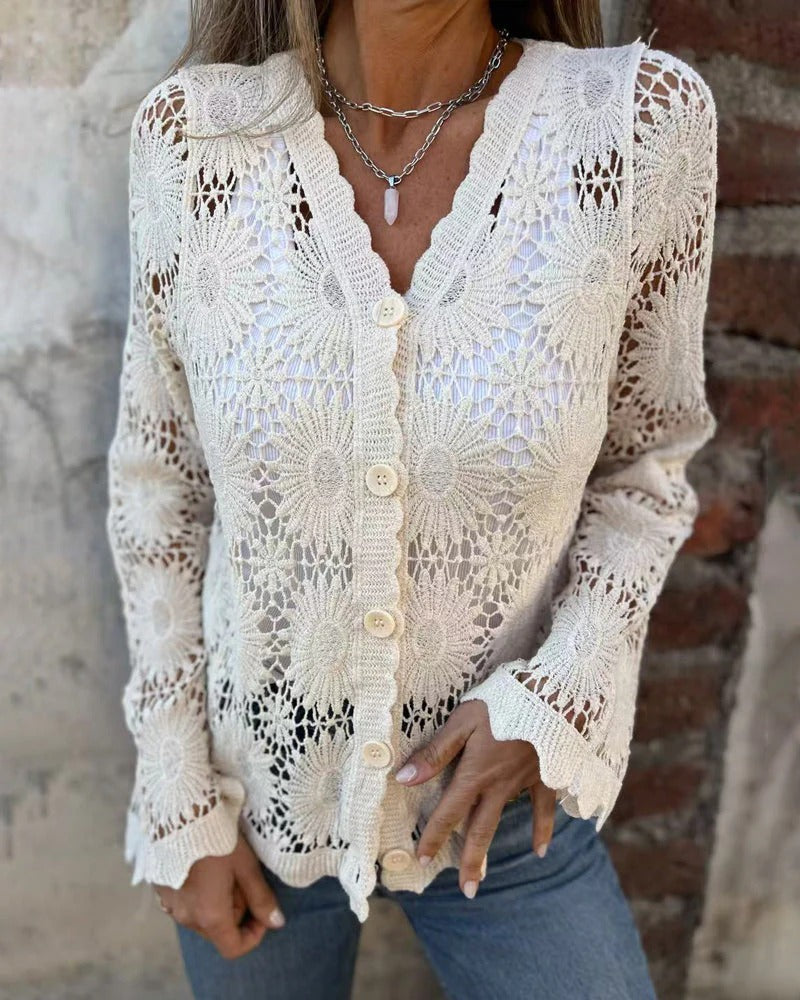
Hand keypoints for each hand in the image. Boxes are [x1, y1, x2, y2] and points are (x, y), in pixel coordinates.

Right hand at [153, 832, 285, 957]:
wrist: (178, 814)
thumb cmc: (217, 840)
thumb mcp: (246, 866)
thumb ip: (262, 898)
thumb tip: (277, 923)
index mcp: (210, 917)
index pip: (233, 948)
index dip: (254, 934)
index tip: (262, 911)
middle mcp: (186, 918)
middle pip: (219, 929)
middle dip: (237, 909)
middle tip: (242, 875)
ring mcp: (170, 905)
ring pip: (202, 915)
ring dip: (218, 900)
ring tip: (223, 867)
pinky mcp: (160, 890)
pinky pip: (186, 902)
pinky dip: (200, 892)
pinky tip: (204, 865)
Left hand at [394, 700, 556, 897]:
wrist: (553, 698)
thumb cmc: (503, 703)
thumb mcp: (462, 721)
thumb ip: (436, 752)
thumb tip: (404, 778)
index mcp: (473, 774)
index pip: (447, 813)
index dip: (433, 836)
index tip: (421, 859)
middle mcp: (497, 787)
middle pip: (477, 830)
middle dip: (468, 862)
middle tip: (464, 891)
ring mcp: (523, 785)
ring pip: (502, 823)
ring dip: (490, 851)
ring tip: (482, 879)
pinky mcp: (545, 777)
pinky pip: (544, 810)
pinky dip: (542, 831)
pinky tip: (540, 851)